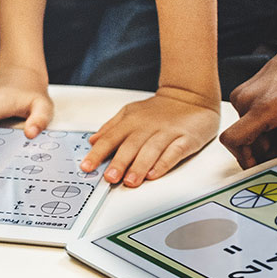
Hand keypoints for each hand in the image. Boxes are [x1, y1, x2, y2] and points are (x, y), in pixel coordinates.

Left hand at [86, 88, 218, 186]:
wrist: (190, 96)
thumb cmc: (158, 109)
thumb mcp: (130, 113)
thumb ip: (111, 128)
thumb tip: (92, 141)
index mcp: (131, 120)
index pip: (110, 138)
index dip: (97, 153)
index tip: (87, 166)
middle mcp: (147, 126)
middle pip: (130, 145)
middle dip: (119, 163)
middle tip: (110, 178)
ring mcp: (167, 132)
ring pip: (151, 150)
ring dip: (139, 166)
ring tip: (130, 181)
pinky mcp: (186, 138)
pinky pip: (174, 152)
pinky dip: (164, 163)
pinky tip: (154, 174)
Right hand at [221, 19, 276, 181]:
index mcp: (265, 104)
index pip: (235, 141)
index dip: (247, 161)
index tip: (267, 170)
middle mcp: (247, 98)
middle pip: (246, 142)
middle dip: (269, 153)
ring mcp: (244, 94)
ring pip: (248, 132)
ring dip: (270, 141)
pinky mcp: (246, 92)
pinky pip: (249, 120)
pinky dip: (268, 129)